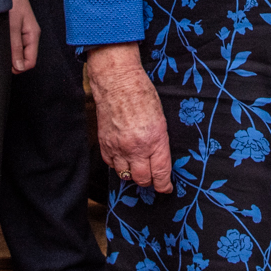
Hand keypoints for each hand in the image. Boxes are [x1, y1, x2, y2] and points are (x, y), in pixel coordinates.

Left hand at [7, 0, 39, 72]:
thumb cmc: (12, 2)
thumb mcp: (12, 26)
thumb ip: (15, 47)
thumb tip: (19, 67)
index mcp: (33, 35)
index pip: (31, 61)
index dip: (19, 67)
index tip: (7, 67)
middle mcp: (30, 36)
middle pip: (25, 58)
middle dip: (14, 61)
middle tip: (0, 55)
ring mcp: (23, 33)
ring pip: (18, 51)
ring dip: (9, 53)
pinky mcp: (16, 29)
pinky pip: (14, 44)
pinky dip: (7, 46)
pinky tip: (0, 41)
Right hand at [85, 43, 173, 194]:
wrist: (117, 82)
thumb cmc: (142, 94)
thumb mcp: (161, 119)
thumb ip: (159, 142)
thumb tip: (160, 159)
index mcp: (155, 140)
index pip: (161, 173)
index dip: (164, 185)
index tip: (166, 188)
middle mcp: (136, 147)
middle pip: (143, 179)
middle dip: (150, 182)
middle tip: (153, 179)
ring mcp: (118, 147)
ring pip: (125, 175)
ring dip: (133, 174)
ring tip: (138, 168)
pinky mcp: (104, 144)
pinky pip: (111, 164)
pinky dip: (118, 164)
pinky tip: (123, 157)